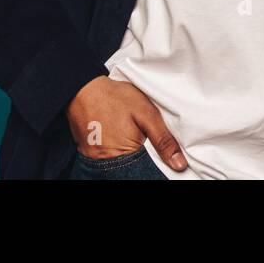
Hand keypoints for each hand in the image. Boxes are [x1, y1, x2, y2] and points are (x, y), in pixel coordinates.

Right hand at [67, 76, 187, 170]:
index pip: (146, 174)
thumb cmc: (115, 98)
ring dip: (126, 159)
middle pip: (130, 172)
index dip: (155, 167)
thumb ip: (163, 139)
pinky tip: (116, 139)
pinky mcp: (86, 153)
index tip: (159, 157)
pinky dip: (112, 154)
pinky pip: (103, 161)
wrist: (83, 88)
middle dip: (141, 163)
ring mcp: (93, 160)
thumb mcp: (146, 113)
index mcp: (125, 156)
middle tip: (141, 142)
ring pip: (116, 168)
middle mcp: (106, 164)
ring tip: (128, 139)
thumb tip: (180, 164)